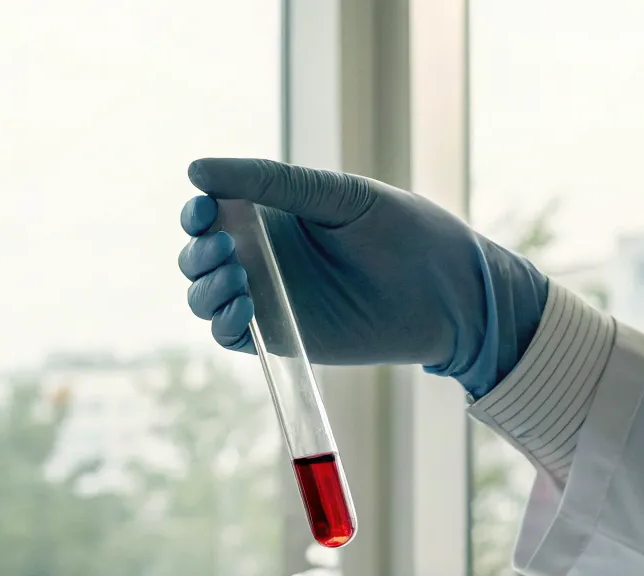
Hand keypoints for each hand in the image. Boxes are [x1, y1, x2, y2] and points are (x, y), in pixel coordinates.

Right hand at [178, 157, 548, 396]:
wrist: (447, 291)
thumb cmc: (400, 229)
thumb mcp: (334, 195)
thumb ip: (269, 182)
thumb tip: (196, 171)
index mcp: (272, 213)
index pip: (211, 212)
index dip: (197, 211)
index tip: (203, 210)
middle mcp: (263, 255)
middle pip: (200, 256)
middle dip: (197, 253)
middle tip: (223, 248)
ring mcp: (269, 297)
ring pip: (206, 297)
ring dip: (205, 288)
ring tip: (236, 279)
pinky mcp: (280, 336)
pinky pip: (231, 335)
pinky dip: (224, 323)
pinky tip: (244, 309)